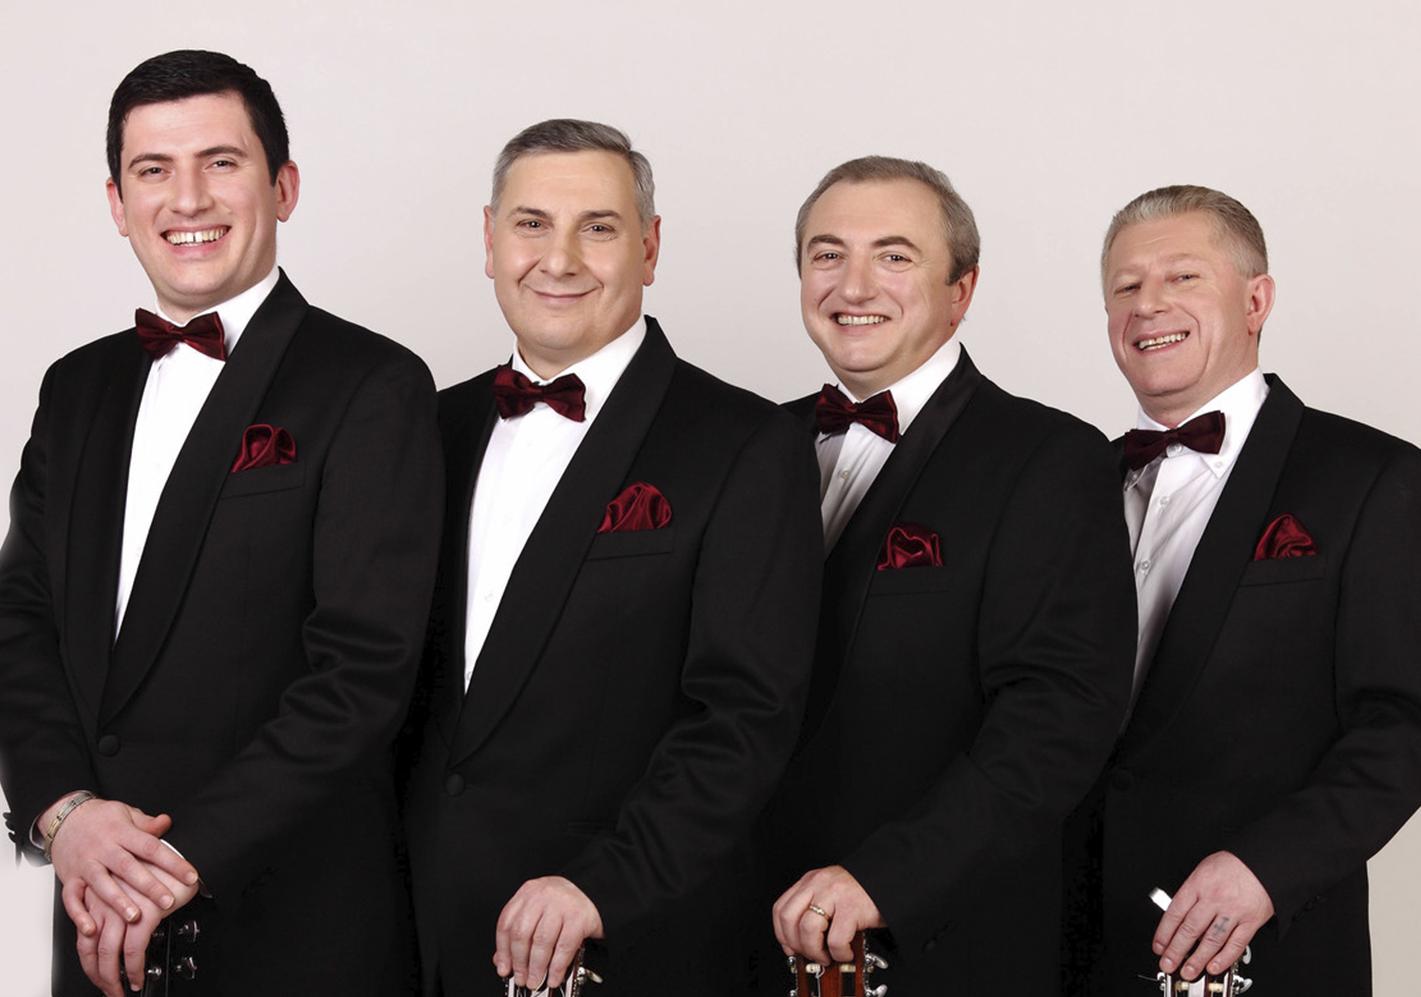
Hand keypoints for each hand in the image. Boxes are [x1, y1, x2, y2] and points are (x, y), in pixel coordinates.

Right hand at [47, 795, 198, 932]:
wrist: (64, 818)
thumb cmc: (99, 818)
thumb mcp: (126, 813)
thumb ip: (146, 823)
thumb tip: (167, 822)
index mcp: (122, 832)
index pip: (152, 847)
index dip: (173, 862)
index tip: (190, 876)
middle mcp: (104, 849)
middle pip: (128, 868)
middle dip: (149, 886)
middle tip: (167, 901)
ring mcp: (86, 864)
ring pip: (102, 885)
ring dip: (119, 902)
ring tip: (135, 917)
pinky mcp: (70, 878)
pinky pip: (72, 898)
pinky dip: (80, 915)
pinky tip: (91, 928)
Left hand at [75, 864, 198, 994]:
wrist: (185, 852)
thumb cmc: (158, 866)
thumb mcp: (130, 882)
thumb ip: (118, 904)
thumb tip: (116, 933)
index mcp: (99, 896)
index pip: (84, 937)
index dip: (89, 961)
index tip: (97, 974)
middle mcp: (106, 903)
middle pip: (91, 949)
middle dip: (99, 975)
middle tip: (109, 989)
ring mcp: (123, 908)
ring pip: (108, 953)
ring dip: (113, 978)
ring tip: (121, 990)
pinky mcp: (144, 913)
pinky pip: (133, 950)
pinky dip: (134, 968)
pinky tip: (138, 977)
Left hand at [493, 876, 602, 990]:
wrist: (596, 891)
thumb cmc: (565, 903)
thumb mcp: (538, 911)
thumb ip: (520, 932)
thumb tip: (504, 960)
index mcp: (528, 893)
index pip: (507, 923)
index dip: (503, 950)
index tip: (504, 968)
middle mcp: (542, 896)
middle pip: (522, 933)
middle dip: (520, 962)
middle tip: (522, 978)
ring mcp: (562, 905)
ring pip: (542, 941)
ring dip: (537, 967)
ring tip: (536, 980)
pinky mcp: (579, 917)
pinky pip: (564, 947)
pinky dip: (557, 966)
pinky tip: (554, 976)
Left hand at [773, 865, 883, 966]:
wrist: (891, 878)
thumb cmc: (863, 890)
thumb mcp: (830, 890)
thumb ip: (815, 905)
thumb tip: (801, 940)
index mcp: (811, 881)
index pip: (781, 908)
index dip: (782, 934)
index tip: (790, 948)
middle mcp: (819, 884)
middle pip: (789, 919)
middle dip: (796, 945)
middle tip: (809, 955)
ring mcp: (835, 894)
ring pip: (808, 929)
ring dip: (815, 951)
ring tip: (827, 956)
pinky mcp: (852, 908)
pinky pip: (835, 940)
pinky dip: (839, 953)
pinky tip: (846, 952)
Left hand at [1154, 851, 1273, 979]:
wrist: (1264, 860)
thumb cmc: (1233, 864)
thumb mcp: (1203, 870)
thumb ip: (1191, 892)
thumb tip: (1177, 915)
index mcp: (1199, 884)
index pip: (1175, 912)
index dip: (1164, 933)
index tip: (1159, 946)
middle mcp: (1214, 899)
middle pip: (1190, 929)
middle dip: (1176, 950)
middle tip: (1167, 963)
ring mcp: (1233, 911)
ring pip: (1211, 940)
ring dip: (1197, 959)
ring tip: (1187, 971)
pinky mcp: (1251, 921)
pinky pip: (1236, 944)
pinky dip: (1224, 958)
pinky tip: (1214, 966)